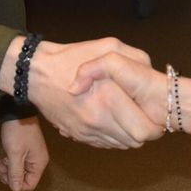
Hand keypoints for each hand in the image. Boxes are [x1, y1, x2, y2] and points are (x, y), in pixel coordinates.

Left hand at [0, 117, 48, 190]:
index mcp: (38, 164)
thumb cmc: (17, 133)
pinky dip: (8, 162)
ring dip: (5, 168)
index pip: (29, 184)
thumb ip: (15, 172)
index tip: (5, 174)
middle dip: (8, 175)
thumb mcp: (14, 154)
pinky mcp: (25, 150)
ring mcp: (31, 155)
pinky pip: (16, 162)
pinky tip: (0, 157)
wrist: (17, 112)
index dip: (16, 184)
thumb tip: (15, 189)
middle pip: (22, 178)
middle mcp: (37, 161)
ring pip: (17, 170)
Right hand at [27, 37, 161, 148]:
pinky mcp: (77, 136)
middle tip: (144, 115)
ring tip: (128, 116)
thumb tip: (150, 73)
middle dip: (144, 130)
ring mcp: (86, 131)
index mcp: (108, 98)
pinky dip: (113, 136)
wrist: (36, 73)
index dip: (154, 125)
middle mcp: (98, 120)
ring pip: (121, 145)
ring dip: (129, 134)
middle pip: (135, 141)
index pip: (144, 130)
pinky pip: (105, 144)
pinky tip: (112, 120)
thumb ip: (135, 58)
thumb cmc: (72, 57)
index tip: (154, 114)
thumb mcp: (108, 46)